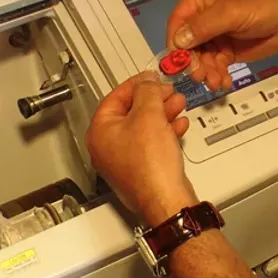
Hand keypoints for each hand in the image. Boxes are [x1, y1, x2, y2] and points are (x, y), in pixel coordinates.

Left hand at [86, 71, 197, 226]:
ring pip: (142, 128)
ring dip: (161, 113)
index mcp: (100, 133)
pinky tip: (178, 126)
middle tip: (166, 92)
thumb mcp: (149, 114)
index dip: (135, 84)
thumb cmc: (150, 165)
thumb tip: (147, 82)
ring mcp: (123, 162)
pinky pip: (150, 144)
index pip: (114, 98)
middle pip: (129, 113)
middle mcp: (107, 148)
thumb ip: (148, 91)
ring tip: (177, 105)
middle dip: (152, 99)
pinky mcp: (141, 171)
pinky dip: (164, 132)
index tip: (149, 78)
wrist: (166, 198)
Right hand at [167, 0, 277, 91]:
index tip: (178, 61)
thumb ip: (203, 26)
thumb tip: (179, 40)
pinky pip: (214, 64)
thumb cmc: (263, 5)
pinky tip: (223, 81)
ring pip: (201, 57)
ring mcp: (215, 34)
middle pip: (188, 43)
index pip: (178, 21)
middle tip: (200, 75)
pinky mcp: (225, 49)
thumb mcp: (230, 13)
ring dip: (206, 71)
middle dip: (194, 61)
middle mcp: (204, 16)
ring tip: (215, 81)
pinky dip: (217, 74)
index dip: (176, 42)